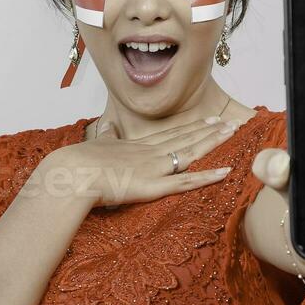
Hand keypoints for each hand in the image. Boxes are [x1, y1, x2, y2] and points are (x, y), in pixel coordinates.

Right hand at [40, 116, 241, 208]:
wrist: (72, 172)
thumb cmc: (78, 163)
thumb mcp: (95, 144)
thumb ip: (106, 136)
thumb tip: (106, 125)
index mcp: (136, 146)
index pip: (171, 135)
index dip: (192, 127)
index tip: (209, 118)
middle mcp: (150, 153)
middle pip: (186, 138)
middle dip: (209, 129)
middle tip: (230, 121)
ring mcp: (154, 168)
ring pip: (191, 152)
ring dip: (213, 141)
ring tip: (232, 132)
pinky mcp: (154, 186)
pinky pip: (186, 182)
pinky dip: (207, 177)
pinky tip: (225, 172)